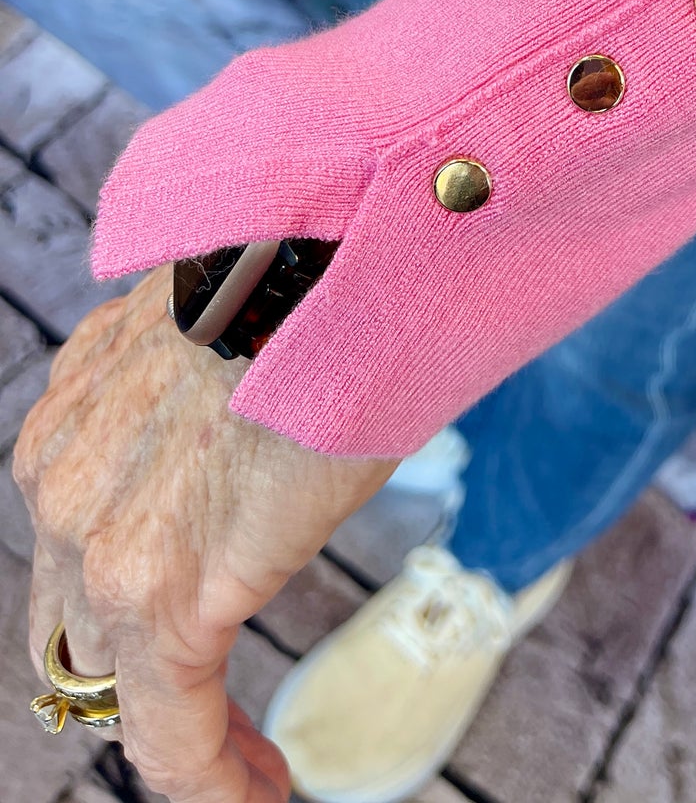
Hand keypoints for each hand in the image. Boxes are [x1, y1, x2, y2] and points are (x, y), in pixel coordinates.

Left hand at [15, 274, 396, 802]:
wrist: (348, 234)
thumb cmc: (325, 263)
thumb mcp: (237, 327)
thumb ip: (211, 388)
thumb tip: (258, 413)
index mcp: (79, 399)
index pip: (80, 535)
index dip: (124, 601)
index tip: (191, 630)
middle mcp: (63, 468)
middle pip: (80, 617)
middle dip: (141, 669)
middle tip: (218, 722)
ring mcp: (102, 532)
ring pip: (118, 677)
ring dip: (186, 725)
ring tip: (255, 773)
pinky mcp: (164, 590)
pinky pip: (167, 730)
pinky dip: (212, 778)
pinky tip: (260, 795)